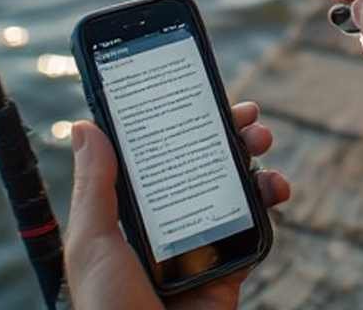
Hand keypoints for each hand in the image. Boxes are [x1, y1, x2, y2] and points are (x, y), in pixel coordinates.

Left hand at [66, 102, 290, 309]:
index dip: (182, 123)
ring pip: (235, 190)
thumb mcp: (92, 244)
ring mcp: (202, 244)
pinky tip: (275, 189)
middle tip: (248, 117)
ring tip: (263, 147)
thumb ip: (96, 186)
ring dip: (255, 162)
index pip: (159, 156)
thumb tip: (87, 126)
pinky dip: (270, 204)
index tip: (203, 95)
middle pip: (204, 165)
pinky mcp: (230, 267)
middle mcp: (169, 224)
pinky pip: (256, 230)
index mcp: (131, 215)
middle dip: (230, 134)